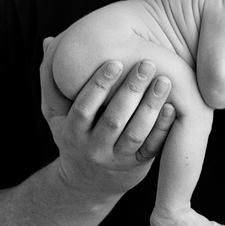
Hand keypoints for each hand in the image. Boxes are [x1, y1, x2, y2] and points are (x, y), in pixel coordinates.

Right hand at [39, 36, 175, 203]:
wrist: (86, 185)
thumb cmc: (75, 135)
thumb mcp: (57, 114)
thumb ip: (55, 79)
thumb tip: (50, 41)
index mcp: (71, 132)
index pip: (83, 108)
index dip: (98, 86)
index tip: (115, 62)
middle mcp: (93, 147)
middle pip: (113, 119)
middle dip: (131, 90)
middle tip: (148, 63)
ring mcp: (116, 159)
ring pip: (135, 134)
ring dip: (151, 107)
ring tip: (165, 81)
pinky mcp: (137, 166)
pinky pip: (151, 148)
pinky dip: (163, 128)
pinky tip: (174, 108)